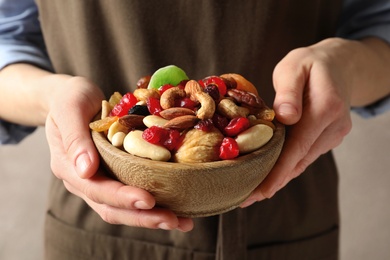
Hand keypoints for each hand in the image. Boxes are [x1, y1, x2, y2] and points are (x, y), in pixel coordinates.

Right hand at [45, 76, 192, 230]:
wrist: (70, 98)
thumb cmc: (70, 98)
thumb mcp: (69, 108)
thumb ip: (75, 137)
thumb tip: (86, 170)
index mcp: (68, 166)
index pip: (96, 189)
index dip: (122, 197)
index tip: (148, 200)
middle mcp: (82, 180)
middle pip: (112, 208)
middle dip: (143, 217)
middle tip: (174, 220)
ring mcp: (98, 181)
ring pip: (122, 209)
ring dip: (150, 218)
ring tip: (181, 222)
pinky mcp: (112, 176)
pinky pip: (130, 195)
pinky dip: (151, 205)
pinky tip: (175, 208)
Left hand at [241, 38, 355, 205]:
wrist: (338, 65)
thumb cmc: (310, 64)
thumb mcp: (295, 67)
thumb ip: (289, 91)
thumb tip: (284, 117)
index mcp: (326, 109)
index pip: (298, 147)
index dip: (278, 171)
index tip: (260, 191)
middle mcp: (334, 127)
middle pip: (299, 161)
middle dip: (273, 182)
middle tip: (246, 198)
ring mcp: (333, 134)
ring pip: (302, 162)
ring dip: (279, 178)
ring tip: (252, 193)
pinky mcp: (328, 137)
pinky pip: (304, 155)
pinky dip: (287, 167)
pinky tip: (270, 175)